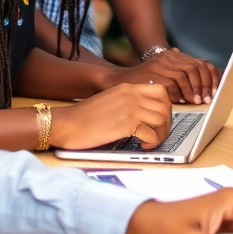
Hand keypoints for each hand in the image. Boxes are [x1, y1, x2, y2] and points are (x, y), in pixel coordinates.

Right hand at [50, 83, 171, 149]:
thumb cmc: (84, 117)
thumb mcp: (110, 100)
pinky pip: (152, 134)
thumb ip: (128, 102)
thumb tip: (147, 115)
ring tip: (150, 142)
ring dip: (160, 134)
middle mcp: (131, 94)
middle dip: (166, 124)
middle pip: (165, 106)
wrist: (66, 123)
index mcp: (128, 87)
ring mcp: (130, 108)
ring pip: (162, 120)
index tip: (160, 119)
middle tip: (157, 134)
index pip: (161, 91)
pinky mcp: (126, 124)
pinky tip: (143, 146)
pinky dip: (152, 142)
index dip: (166, 107)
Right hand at [104, 48, 219, 104]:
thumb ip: (178, 73)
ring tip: (195, 102)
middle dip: (204, 85)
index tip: (215, 91)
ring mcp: (160, 64)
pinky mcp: (152, 74)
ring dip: (193, 90)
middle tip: (206, 100)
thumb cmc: (142, 81)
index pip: (200, 63)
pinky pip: (172, 84)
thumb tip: (204, 82)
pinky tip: (181, 102)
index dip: (211, 77)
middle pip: (195, 68)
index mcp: (173, 56)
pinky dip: (179, 94)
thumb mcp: (161, 72)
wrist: (116, 81)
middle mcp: (167, 57)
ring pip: (185, 75)